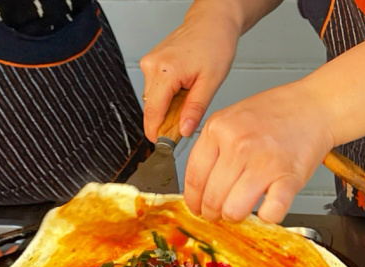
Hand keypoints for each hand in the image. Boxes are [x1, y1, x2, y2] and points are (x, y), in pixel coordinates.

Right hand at [139, 6, 240, 141]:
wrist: (212, 23)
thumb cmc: (214, 45)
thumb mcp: (211, 82)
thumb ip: (195, 108)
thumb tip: (184, 131)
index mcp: (165, 71)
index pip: (153, 110)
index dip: (155, 131)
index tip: (162, 146)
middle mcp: (152, 65)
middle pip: (151, 106)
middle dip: (165, 122)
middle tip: (184, 129)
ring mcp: (150, 62)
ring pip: (153, 98)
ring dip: (168, 109)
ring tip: (189, 104)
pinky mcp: (152, 62)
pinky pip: (156, 88)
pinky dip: (168, 97)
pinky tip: (183, 94)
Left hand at [183, 81, 336, 223]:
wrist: (314, 106)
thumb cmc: (277, 113)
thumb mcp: (233, 118)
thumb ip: (215, 146)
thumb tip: (202, 184)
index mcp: (219, 129)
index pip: (194, 176)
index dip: (193, 199)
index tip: (197, 207)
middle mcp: (238, 145)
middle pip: (212, 197)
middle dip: (213, 213)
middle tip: (218, 215)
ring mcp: (264, 162)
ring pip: (234, 209)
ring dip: (235, 217)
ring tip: (240, 213)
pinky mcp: (289, 177)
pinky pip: (271, 212)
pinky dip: (267, 217)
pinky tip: (267, 210)